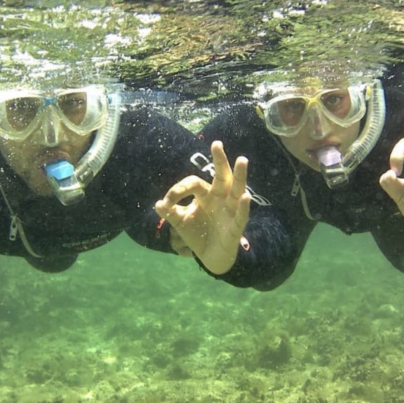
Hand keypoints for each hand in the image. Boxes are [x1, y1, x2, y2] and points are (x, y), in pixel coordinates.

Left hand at [155, 141, 250, 273]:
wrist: (210, 258)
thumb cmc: (198, 235)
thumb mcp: (180, 223)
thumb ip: (170, 213)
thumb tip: (157, 204)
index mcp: (206, 195)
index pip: (193, 183)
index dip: (178, 190)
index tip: (166, 202)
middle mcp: (220, 198)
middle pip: (221, 176)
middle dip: (220, 160)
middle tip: (216, 144)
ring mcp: (230, 211)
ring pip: (237, 190)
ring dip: (239, 176)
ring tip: (242, 160)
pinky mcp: (236, 226)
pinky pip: (242, 215)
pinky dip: (244, 206)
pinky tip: (246, 196)